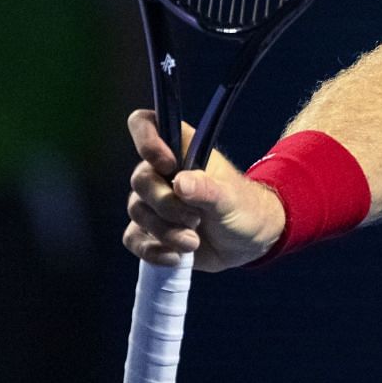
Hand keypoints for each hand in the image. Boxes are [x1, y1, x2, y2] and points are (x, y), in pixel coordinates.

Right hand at [122, 110, 285, 271]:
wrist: (248, 242)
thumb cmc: (244, 208)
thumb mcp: (230, 198)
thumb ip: (208, 189)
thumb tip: (180, 182)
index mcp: (183, 149)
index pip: (148, 124)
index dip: (146, 138)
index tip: (166, 163)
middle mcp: (163, 172)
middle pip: (140, 179)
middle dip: (165, 205)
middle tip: (195, 219)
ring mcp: (155, 202)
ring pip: (137, 211)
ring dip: (164, 231)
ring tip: (193, 241)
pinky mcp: (150, 229)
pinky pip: (133, 237)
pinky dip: (152, 250)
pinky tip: (176, 257)